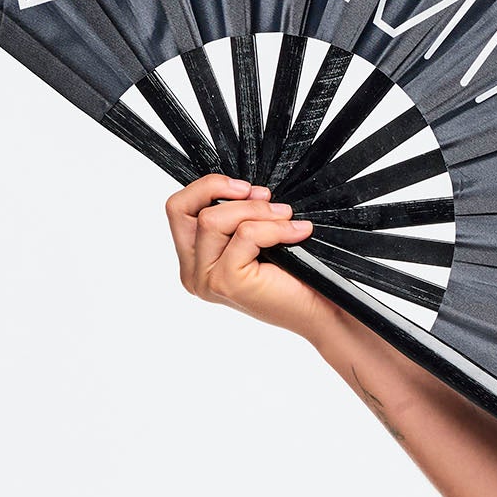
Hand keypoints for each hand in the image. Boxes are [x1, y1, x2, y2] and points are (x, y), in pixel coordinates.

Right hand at [166, 172, 335, 342]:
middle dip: (223, 190)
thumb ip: (236, 216)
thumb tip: (243, 187)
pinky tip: (297, 233)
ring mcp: (205, 280)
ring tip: (286, 218)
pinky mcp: (226, 283)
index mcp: (195, 260)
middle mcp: (192, 272)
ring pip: (213, 219)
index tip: (245, 187)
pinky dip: (275, 228)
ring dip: (257, 211)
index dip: (207, 187)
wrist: (319, 310)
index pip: (178, 209)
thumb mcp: (256, 237)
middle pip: (183, 209)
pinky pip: (245, 234)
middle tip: (264, 196)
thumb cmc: (293, 275)